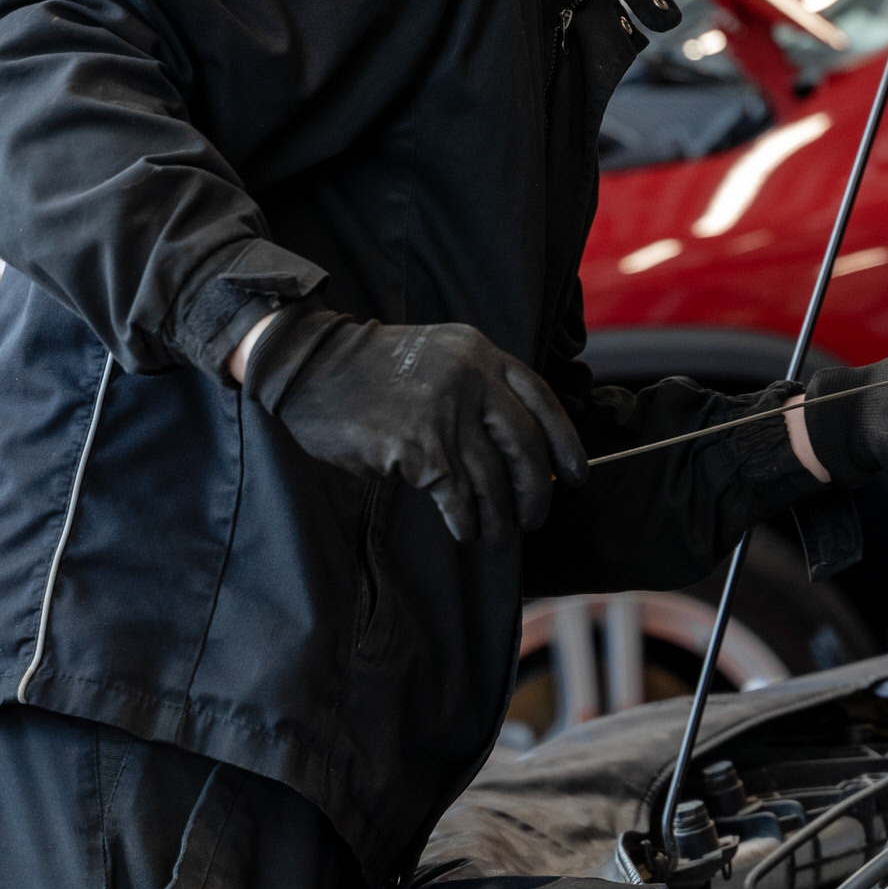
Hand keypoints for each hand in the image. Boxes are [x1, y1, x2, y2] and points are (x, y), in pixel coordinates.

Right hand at [241, 303, 587, 541]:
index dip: (566, 443)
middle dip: (537, 491)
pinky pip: (456, 496)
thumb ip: (478, 390)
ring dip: (500, 516)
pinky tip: (463, 530)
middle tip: (535, 516)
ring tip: (497, 534)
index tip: (576, 475)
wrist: (311, 366)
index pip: (542, 401)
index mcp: (482, 354)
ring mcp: (446, 413)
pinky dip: (465, 520)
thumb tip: (516, 455)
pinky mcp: (418, 446)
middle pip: (526, 447)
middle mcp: (472, 380)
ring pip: (493, 479)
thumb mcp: (440, 357)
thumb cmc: (373, 370)